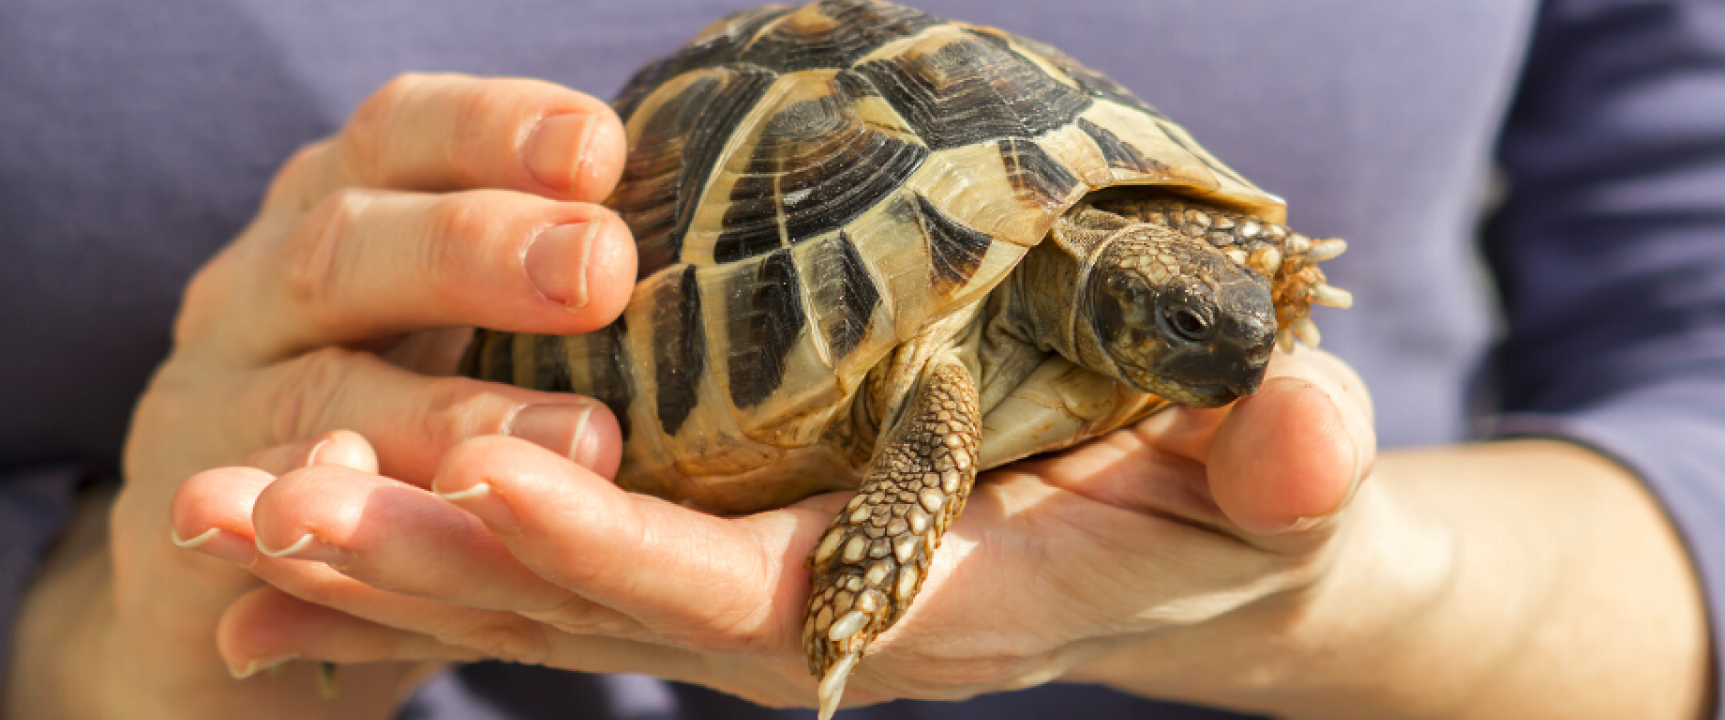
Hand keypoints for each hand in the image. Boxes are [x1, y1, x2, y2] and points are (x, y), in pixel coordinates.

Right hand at [5, 73, 636, 719]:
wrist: (217, 554)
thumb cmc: (390, 400)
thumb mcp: (449, 313)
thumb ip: (548, 268)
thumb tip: (732, 216)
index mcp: (338, 207)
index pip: (403, 136)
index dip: (495, 132)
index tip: (602, 147)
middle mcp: (262, 289)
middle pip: (349, 247)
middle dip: (475, 251)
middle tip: (601, 270)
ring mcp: (213, 408)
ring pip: (316, 399)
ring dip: (446, 414)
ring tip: (586, 439)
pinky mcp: (193, 532)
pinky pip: (260, 525)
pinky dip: (330, 524)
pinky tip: (414, 525)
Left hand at [170, 347, 1386, 711]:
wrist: (1215, 565)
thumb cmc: (1244, 511)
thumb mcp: (1284, 484)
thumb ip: (1288, 464)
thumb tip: (1312, 431)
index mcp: (928, 604)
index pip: (742, 590)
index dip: (613, 546)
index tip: (473, 466)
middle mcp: (820, 622)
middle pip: (595, 607)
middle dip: (421, 563)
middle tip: (243, 503)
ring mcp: (767, 598)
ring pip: (551, 594)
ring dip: (385, 561)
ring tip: (219, 517)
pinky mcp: (741, 558)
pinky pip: (568, 567)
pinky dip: (433, 558)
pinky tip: (313, 542)